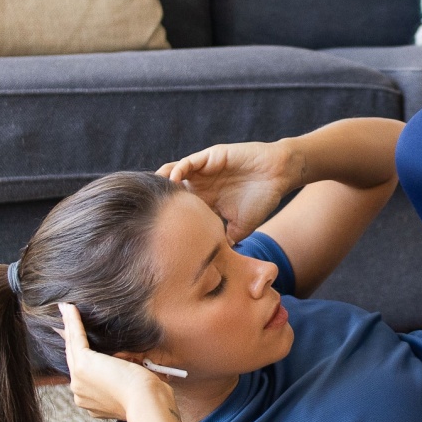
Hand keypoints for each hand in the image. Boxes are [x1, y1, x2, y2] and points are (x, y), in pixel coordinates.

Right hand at [58, 302, 174, 421]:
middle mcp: (80, 394)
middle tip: (64, 322)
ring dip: (68, 325)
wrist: (146, 401)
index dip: (81, 355)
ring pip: (72, 347)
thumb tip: (128, 364)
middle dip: (69, 338)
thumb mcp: (131, 386)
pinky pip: (76, 338)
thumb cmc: (147, 396)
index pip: (84, 373)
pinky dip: (72, 321)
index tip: (79, 341)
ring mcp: (78, 381)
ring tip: (66, 309)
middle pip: (73, 358)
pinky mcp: (83, 366)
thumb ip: (123, 378)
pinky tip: (69, 307)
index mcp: (91, 401)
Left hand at [156, 140, 297, 243]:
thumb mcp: (241, 227)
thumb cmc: (262, 199)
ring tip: (154, 194)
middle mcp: (202, 185)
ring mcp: (204, 171)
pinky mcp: (210, 157)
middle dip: (158, 199)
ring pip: (174, 173)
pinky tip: (173, 181)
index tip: (153, 230)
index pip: (180, 208)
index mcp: (206, 200)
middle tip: (143, 212)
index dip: (167, 217)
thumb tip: (215, 264)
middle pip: (171, 190)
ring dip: (162, 182)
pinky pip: (188, 162)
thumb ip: (226, 241)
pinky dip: (178, 171)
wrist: (278, 176)